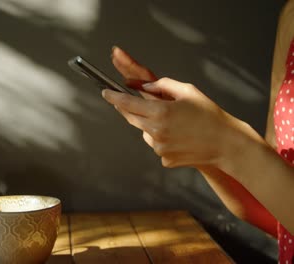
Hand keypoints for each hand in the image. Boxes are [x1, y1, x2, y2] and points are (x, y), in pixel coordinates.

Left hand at [104, 47, 250, 167]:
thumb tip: (142, 86)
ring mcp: (158, 148)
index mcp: (160, 111)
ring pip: (144, 132)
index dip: (113, 97)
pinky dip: (162, 139)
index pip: (127, 103)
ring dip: (150, 124)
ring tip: (174, 123)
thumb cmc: (209, 114)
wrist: (226, 144)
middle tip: (128, 101)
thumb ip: (161, 85)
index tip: (105, 92)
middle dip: (127, 108)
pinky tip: (180, 137)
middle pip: (131, 118)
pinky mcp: (164, 159)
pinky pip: (156, 145)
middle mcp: (155, 131)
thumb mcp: (187, 91)